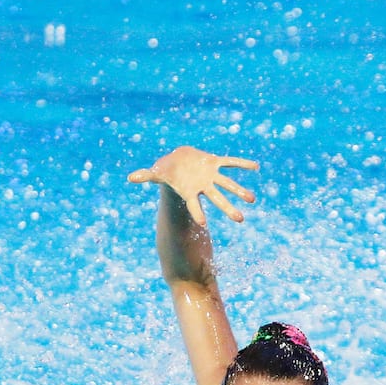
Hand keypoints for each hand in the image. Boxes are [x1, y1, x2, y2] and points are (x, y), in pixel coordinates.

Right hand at [128, 146, 258, 225]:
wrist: (179, 161)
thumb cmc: (167, 171)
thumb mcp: (157, 174)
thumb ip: (146, 176)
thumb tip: (131, 177)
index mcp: (190, 192)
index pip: (194, 205)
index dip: (197, 213)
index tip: (203, 224)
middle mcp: (204, 187)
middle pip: (218, 199)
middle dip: (228, 208)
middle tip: (240, 219)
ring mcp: (211, 176)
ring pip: (228, 184)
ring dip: (240, 190)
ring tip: (252, 199)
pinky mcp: (215, 163)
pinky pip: (230, 162)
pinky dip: (242, 163)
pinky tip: (255, 166)